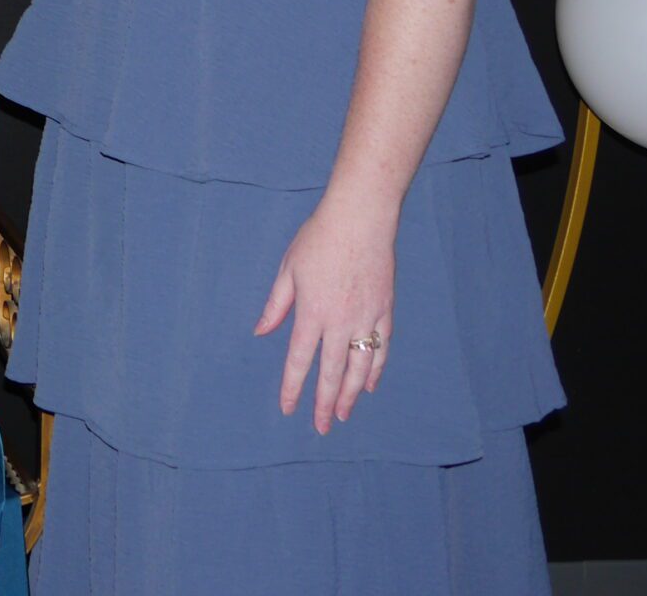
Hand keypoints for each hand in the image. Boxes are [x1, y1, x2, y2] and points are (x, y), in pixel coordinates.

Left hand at [254, 189, 396, 433]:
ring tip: (345, 414)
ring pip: (360, 368)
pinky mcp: (385, 311)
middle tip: (322, 427)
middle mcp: (340, 322)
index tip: (288, 409)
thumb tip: (261, 332)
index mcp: (312, 312)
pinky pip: (381, 348)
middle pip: (332, 373)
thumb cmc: (318, 240)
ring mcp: (366, 318)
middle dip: (326, 403)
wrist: (360, 220)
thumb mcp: (288, 269)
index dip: (293, 388)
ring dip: (352, 395)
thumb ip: (276, 305)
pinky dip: (376, 369)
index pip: (299, 360)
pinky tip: (370, 385)